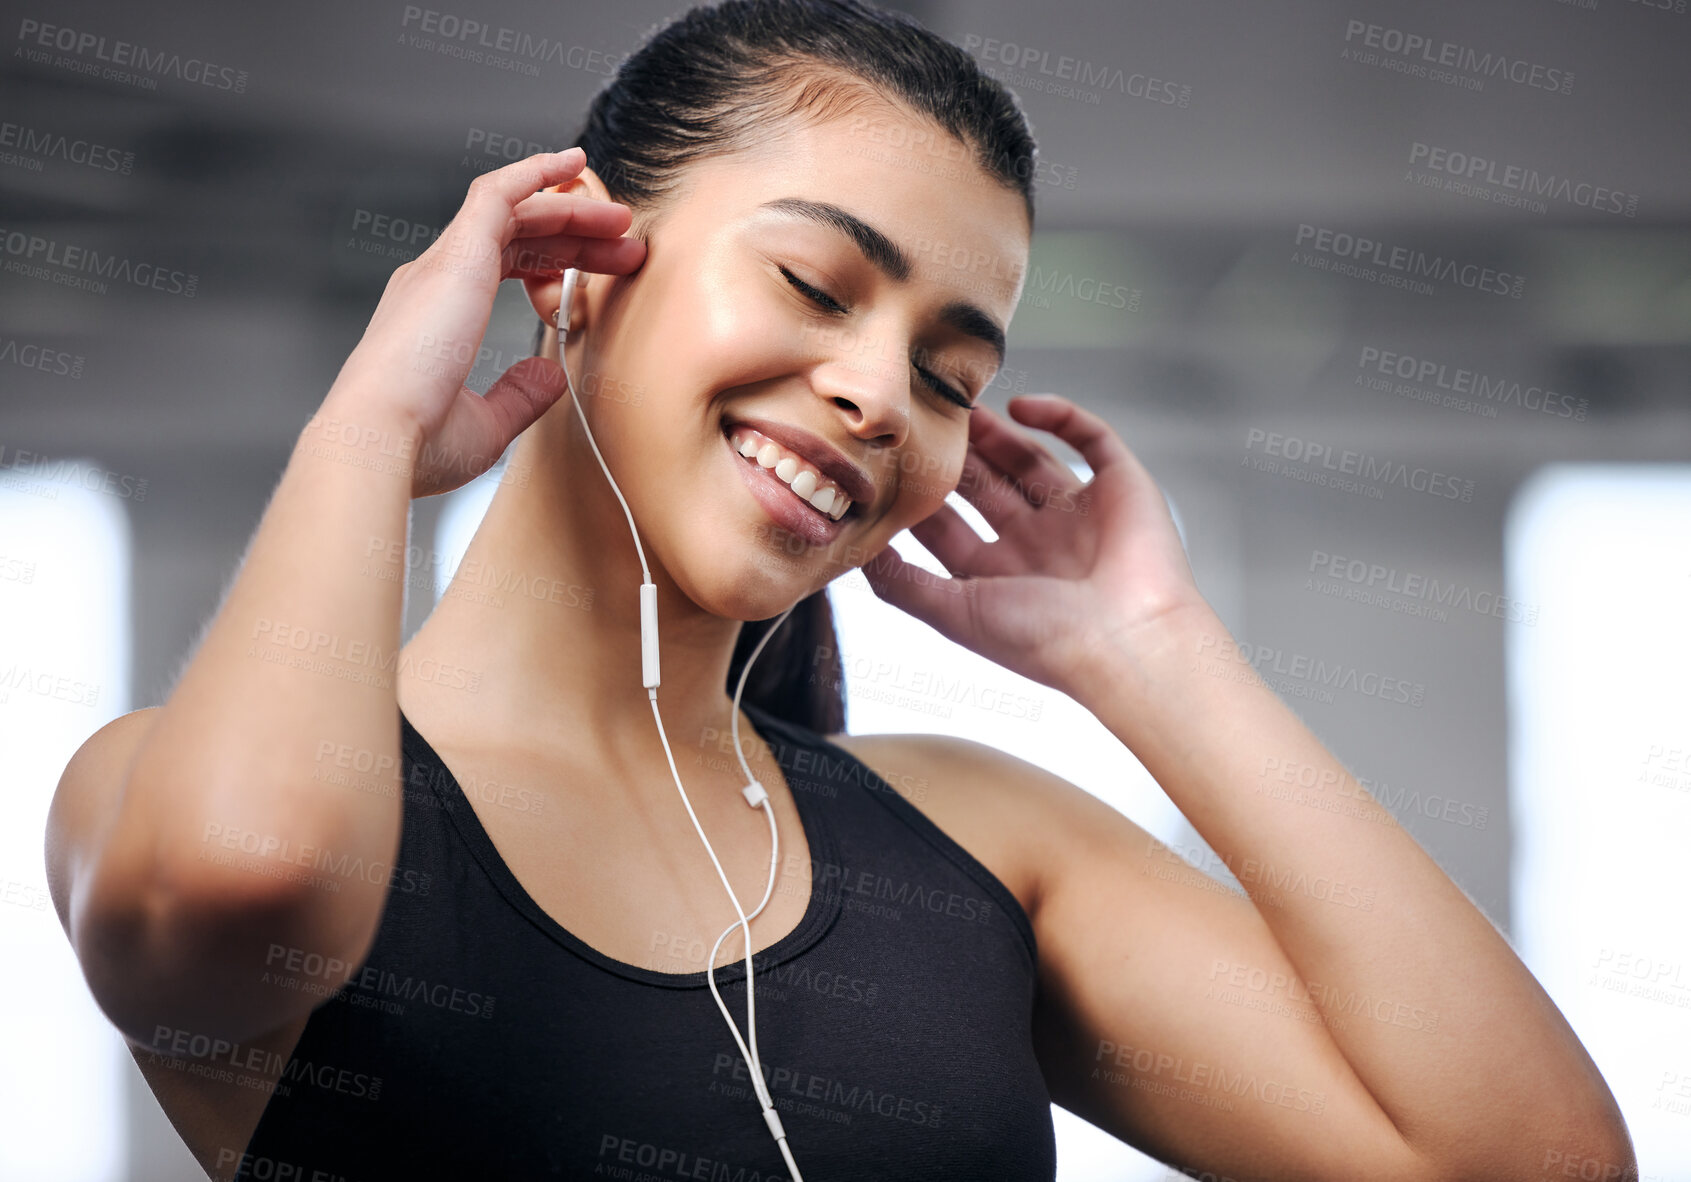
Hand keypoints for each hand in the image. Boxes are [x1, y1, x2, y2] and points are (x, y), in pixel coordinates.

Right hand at [323, 148, 645, 497]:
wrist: (380, 439)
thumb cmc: (418, 443)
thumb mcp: (488, 423)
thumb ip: (520, 395)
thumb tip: (549, 372)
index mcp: (436, 319)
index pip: (500, 268)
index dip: (552, 263)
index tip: (596, 274)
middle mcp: (435, 282)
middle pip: (516, 238)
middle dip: (574, 237)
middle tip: (624, 245)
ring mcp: (444, 265)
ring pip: (514, 213)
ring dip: (570, 210)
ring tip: (620, 219)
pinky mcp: (457, 256)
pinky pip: (498, 194)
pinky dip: (535, 172)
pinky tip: (571, 162)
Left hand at [859, 393, 1208, 696]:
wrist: (1128, 643)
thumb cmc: (1046, 641)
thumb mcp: (956, 614)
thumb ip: (902, 585)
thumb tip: (857, 553)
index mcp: (999, 577)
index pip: (948, 527)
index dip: (920, 496)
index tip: (888, 465)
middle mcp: (1037, 544)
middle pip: (985, 487)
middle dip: (954, 457)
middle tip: (922, 421)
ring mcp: (1078, 514)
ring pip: (1028, 458)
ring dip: (995, 432)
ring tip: (961, 404)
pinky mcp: (1120, 485)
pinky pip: (1090, 438)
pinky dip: (1059, 416)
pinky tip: (1021, 408)